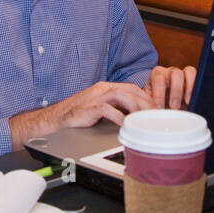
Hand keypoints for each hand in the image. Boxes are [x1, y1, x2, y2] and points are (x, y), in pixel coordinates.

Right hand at [9, 81, 153, 148]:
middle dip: (146, 101)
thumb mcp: (100, 107)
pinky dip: (119, 117)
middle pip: (130, 90)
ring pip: (123, 96)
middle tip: (157, 113)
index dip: (145, 96)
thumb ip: (116, 107)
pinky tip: (126, 125)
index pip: (131, 88)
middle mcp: (103, 89)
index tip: (156, 107)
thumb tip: (134, 116)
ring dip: (137, 107)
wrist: (57, 118)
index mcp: (106, 87)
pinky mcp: (91, 107)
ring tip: (146, 118)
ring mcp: (96, 97)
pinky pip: (109, 110)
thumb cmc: (78, 114)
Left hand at [146, 65, 196, 109]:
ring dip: (189, 88)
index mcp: (157, 75)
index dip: (159, 92)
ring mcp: (183, 75)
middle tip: (174, 107)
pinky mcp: (193, 80)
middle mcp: (170, 72)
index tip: (159, 107)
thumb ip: (145, 104)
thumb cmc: (155, 106)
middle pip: (175, 73)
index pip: (158, 77)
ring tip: (188, 103)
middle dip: (176, 91)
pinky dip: (196, 87)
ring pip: (188, 72)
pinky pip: (198, 77)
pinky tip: (194, 100)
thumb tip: (143, 107)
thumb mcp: (149, 104)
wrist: (166, 110)